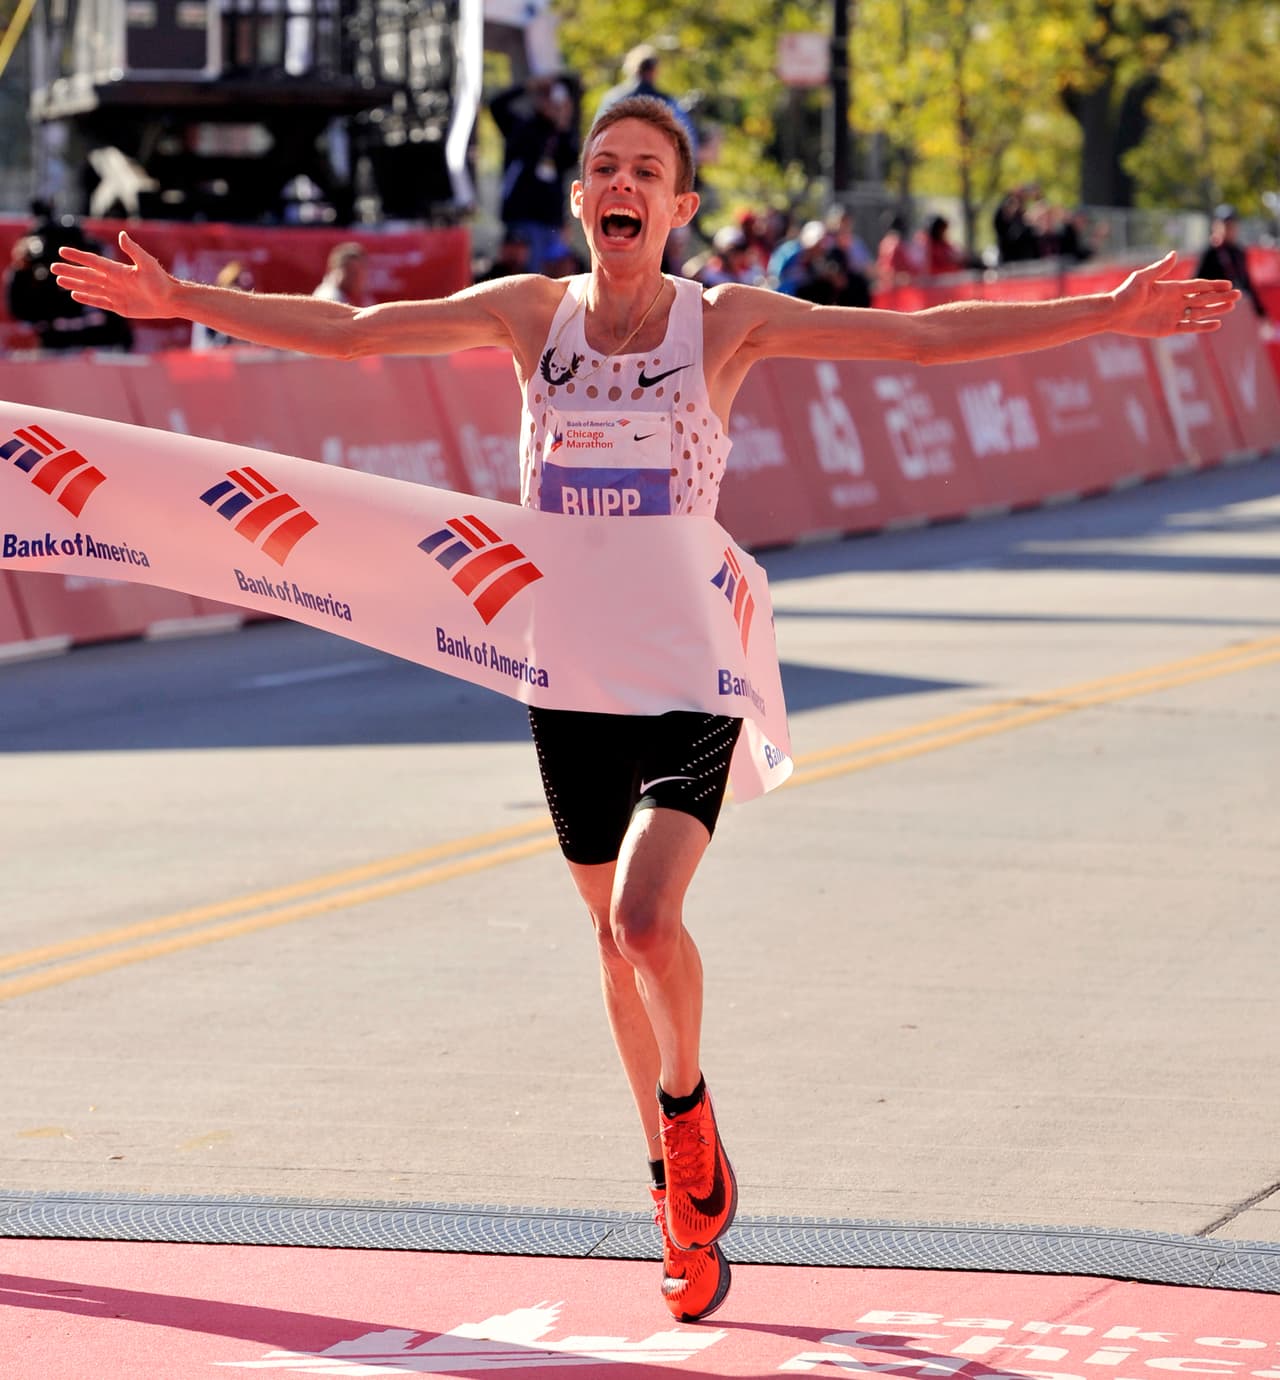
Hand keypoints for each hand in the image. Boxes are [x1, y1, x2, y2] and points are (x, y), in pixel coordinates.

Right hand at [50, 230, 175, 319]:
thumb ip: (133, 250)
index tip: (62, 251)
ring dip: (75, 284)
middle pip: (87, 275)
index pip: (93, 262)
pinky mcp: (120, 306)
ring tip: (59, 280)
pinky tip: (75, 295)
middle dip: (70, 271)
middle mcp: (114, 280)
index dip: (78, 257)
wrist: (172, 300)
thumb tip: (122, 235)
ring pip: (90, 288)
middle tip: (52, 268)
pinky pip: (100, 302)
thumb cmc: (162, 281)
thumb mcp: (147, 264)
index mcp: (118, 270)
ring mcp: (116, 294)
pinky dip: (87, 298)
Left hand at [1110, 250, 1239, 337]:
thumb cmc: (1124, 294)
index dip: (1214, 285)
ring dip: (1214, 310)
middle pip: (1203, 299)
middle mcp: (1174, 301)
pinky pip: (1188, 327)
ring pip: (1198, 313)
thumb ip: (1160, 269)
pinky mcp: (1167, 328)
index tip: (1229, 285)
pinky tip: (1215, 324)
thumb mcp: (1142, 279)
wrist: (1112, 314)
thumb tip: (1175, 254)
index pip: (1198, 286)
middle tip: (1237, 296)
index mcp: (1171, 288)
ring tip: (1231, 308)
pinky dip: (1201, 326)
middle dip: (1220, 297)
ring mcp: (1172, 315)